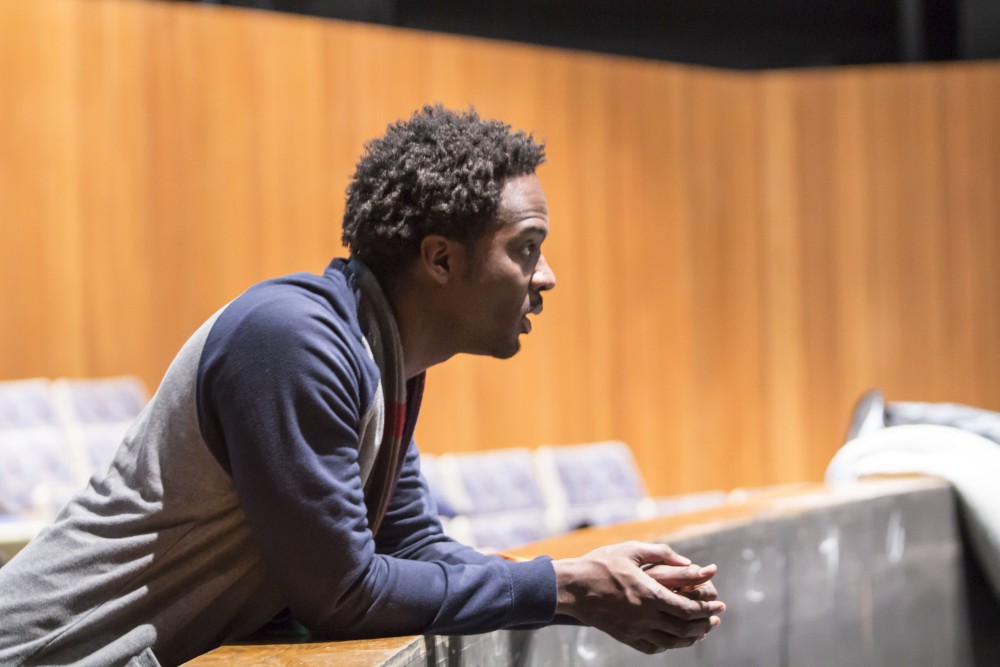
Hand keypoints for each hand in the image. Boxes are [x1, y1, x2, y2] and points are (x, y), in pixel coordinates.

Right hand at [553, 541, 724, 653]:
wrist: (572, 587)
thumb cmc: (601, 564)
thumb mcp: (632, 550)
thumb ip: (662, 553)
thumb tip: (688, 562)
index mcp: (650, 593)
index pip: (688, 608)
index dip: (707, 608)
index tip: (719, 604)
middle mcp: (645, 616)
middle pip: (684, 628)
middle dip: (705, 623)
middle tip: (715, 617)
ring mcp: (635, 629)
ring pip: (672, 642)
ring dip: (691, 638)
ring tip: (701, 631)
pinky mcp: (624, 636)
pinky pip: (653, 647)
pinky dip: (669, 645)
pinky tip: (674, 639)